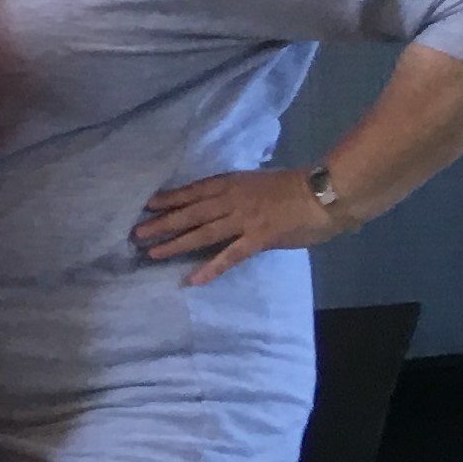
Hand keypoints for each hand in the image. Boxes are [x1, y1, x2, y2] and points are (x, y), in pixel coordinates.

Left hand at [134, 167, 341, 285]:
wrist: (325, 192)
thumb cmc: (297, 186)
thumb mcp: (259, 183)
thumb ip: (239, 194)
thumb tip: (222, 204)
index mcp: (233, 183)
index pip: (194, 191)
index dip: (170, 198)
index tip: (147, 205)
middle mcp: (232, 200)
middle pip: (191, 212)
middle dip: (162, 223)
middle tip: (137, 232)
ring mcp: (244, 220)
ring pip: (203, 233)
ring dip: (176, 243)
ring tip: (152, 253)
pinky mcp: (258, 239)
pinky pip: (230, 256)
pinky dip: (211, 268)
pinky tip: (193, 279)